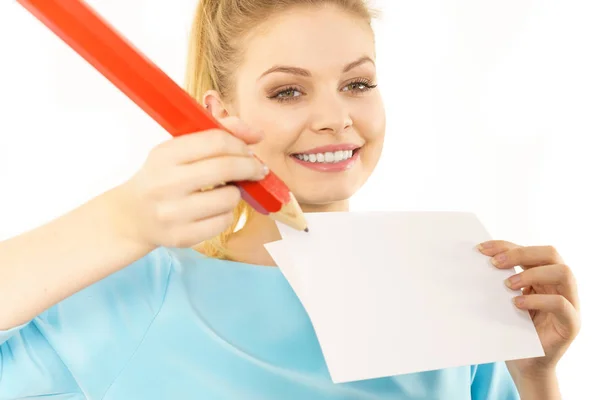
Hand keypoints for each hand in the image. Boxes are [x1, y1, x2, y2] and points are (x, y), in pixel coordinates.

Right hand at [119, 117, 266, 248]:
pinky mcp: (182, 236)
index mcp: (165, 155)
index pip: (215, 141)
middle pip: (226, 168)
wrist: (132, 216)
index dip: (240, 145)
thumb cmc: (163, 177)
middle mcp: (166, 183)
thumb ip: (216, 135)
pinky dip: (226, 213)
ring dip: (236, 193)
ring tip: (225, 192)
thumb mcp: (178, 150)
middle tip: (258, 170)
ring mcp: (172, 213)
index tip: (249, 151)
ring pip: (229, 198)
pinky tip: (214, 210)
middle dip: (251, 167)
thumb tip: (256, 134)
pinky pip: (224, 221)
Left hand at [478, 241, 580, 379]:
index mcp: (543, 275)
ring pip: (563, 272)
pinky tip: (517, 303)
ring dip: (532, 274)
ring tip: (508, 284)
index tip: (481, 249)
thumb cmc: (513, 329)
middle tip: (495, 263)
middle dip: (520, 253)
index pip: (530, 250)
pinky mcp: (570, 323)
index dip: (506, 245)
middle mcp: (560, 285)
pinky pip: (561, 304)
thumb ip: (500, 282)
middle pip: (550, 253)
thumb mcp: (504, 301)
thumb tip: (476, 261)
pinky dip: (538, 300)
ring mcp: (570, 303)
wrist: (525, 365)